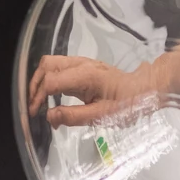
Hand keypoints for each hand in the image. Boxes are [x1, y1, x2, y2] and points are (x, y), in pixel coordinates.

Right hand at [28, 55, 159, 127]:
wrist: (146, 89)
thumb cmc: (128, 104)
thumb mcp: (102, 116)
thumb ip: (73, 116)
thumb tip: (49, 116)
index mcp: (86, 75)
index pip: (51, 81)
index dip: (38, 97)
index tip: (35, 113)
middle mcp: (82, 64)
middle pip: (47, 65)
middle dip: (35, 84)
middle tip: (34, 106)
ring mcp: (83, 62)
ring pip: (51, 63)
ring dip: (41, 80)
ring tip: (39, 101)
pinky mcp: (85, 66)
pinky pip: (60, 66)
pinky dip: (50, 78)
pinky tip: (52, 95)